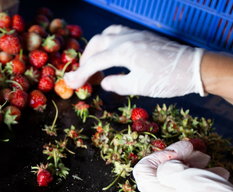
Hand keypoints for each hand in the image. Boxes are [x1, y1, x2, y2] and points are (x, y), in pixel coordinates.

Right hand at [64, 25, 204, 97]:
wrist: (193, 68)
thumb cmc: (166, 80)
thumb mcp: (139, 87)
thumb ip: (117, 84)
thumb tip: (104, 82)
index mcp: (123, 51)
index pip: (95, 62)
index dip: (81, 74)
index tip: (70, 83)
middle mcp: (126, 39)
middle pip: (97, 44)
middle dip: (85, 58)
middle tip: (82, 74)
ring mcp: (135, 35)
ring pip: (107, 34)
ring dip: (96, 48)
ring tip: (94, 62)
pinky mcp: (142, 36)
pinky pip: (118, 33)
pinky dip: (108, 42)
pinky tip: (111, 53)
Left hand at [133, 140, 232, 191]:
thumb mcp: (188, 177)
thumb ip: (169, 169)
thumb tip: (165, 166)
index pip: (142, 171)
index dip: (158, 155)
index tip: (179, 149)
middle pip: (161, 177)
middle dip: (178, 160)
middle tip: (198, 152)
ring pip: (179, 186)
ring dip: (192, 170)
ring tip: (210, 164)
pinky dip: (200, 184)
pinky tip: (218, 178)